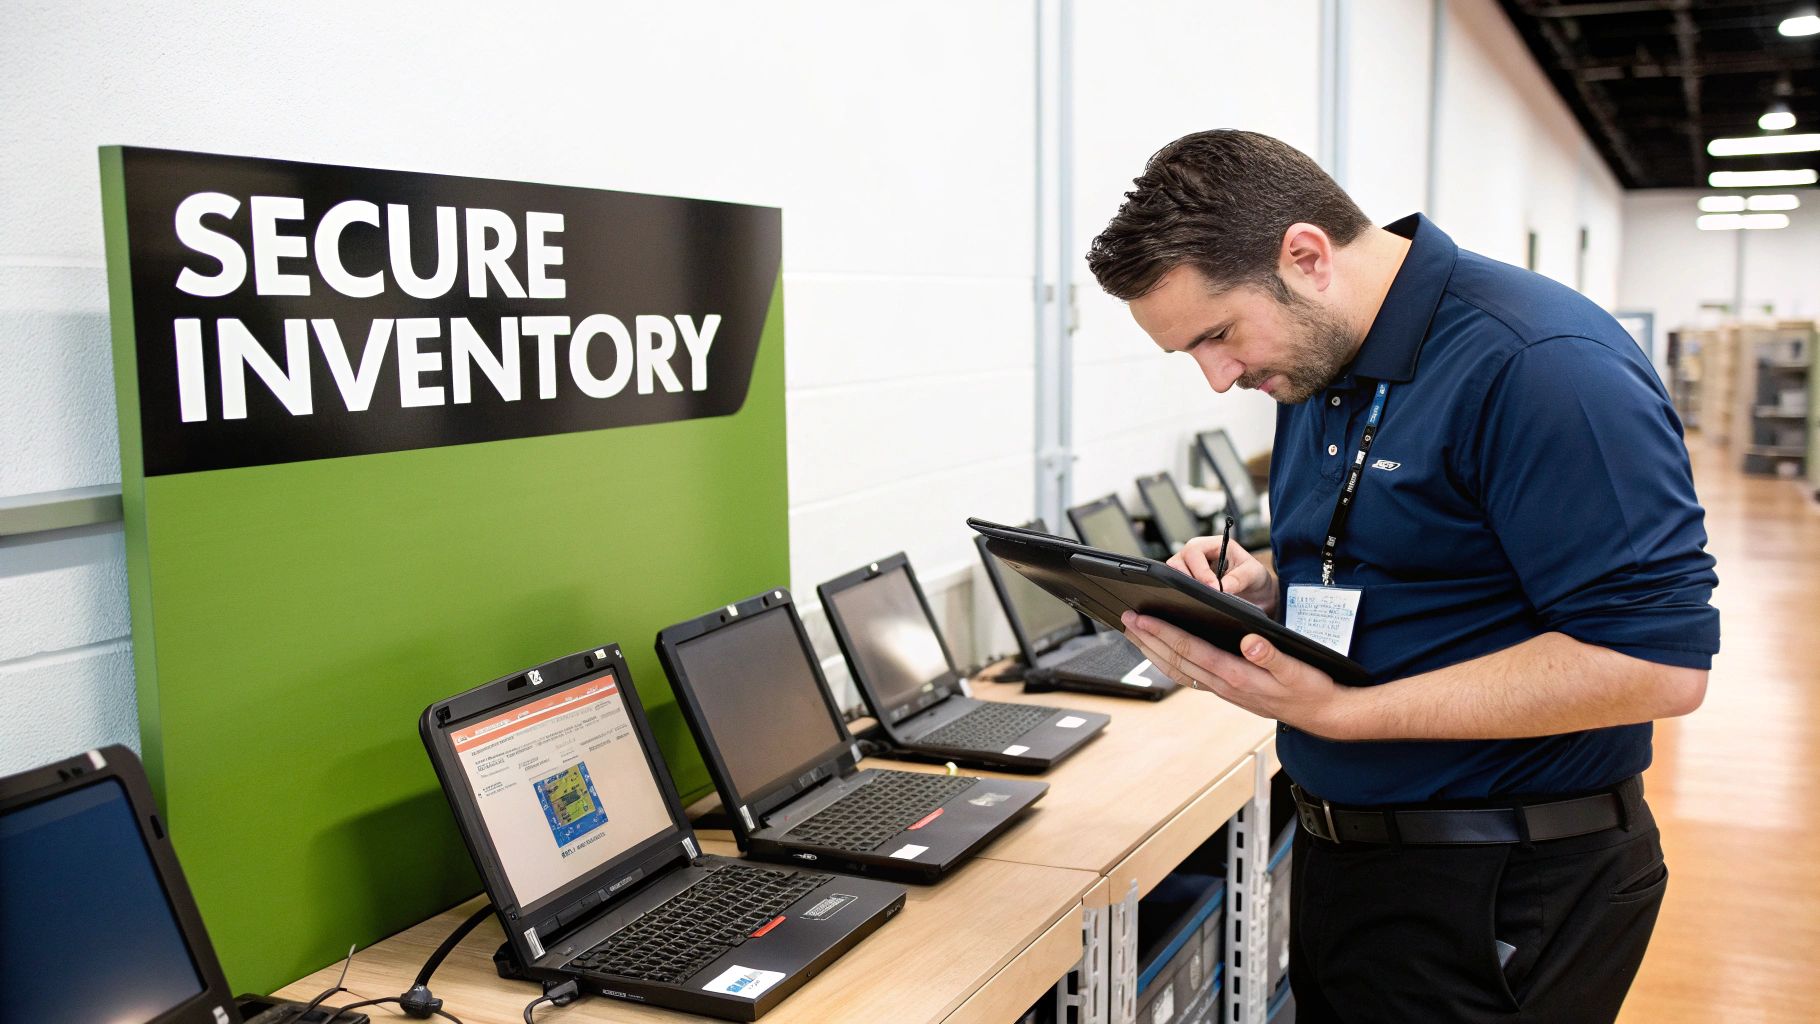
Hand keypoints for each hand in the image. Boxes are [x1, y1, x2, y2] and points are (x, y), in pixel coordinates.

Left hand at [1121, 611, 1360, 738]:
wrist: (1324, 715)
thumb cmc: (1313, 690)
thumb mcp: (1299, 670)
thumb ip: (1273, 656)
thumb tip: (1250, 641)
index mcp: (1237, 675)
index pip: (1192, 650)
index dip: (1164, 634)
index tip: (1143, 620)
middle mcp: (1225, 685)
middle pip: (1177, 661)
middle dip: (1149, 640)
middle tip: (1126, 621)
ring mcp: (1225, 690)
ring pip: (1180, 670)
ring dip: (1154, 653)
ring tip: (1135, 636)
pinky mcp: (1229, 691)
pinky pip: (1192, 677)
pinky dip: (1172, 664)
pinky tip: (1164, 655)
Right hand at [1168, 536, 1276, 615]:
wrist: (1256, 595)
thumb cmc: (1254, 579)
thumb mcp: (1254, 574)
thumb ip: (1239, 578)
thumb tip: (1221, 588)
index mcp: (1214, 544)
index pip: (1195, 551)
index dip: (1200, 569)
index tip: (1213, 587)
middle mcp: (1198, 554)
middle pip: (1177, 561)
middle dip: (1187, 579)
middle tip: (1203, 595)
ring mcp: (1190, 568)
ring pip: (1172, 573)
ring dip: (1182, 586)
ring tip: (1199, 598)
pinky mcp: (1186, 583)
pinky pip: (1175, 586)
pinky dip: (1181, 593)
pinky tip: (1195, 602)